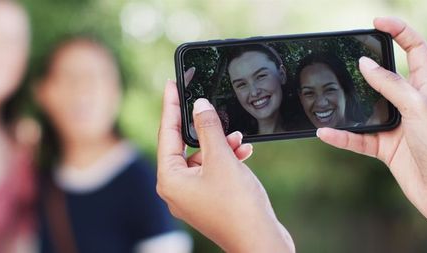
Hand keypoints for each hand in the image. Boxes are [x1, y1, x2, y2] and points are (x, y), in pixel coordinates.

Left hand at [157, 80, 294, 252]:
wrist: (260, 241)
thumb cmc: (238, 206)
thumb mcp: (222, 158)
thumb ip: (208, 128)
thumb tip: (200, 106)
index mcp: (170, 180)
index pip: (166, 133)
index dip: (170, 106)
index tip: (171, 85)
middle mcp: (177, 189)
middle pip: (185, 146)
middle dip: (204, 129)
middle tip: (210, 107)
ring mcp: (193, 197)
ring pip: (203, 158)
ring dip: (221, 145)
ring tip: (238, 138)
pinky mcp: (210, 200)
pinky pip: (213, 171)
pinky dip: (227, 160)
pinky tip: (243, 152)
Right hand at [317, 17, 426, 228]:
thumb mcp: (419, 108)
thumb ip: (391, 85)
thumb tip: (365, 65)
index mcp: (426, 87)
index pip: (415, 49)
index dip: (399, 31)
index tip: (376, 23)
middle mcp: (409, 103)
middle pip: (385, 76)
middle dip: (366, 66)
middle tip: (346, 57)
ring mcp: (396, 125)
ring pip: (365, 109)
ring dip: (347, 106)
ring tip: (328, 98)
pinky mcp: (384, 146)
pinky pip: (357, 138)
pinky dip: (341, 136)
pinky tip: (326, 132)